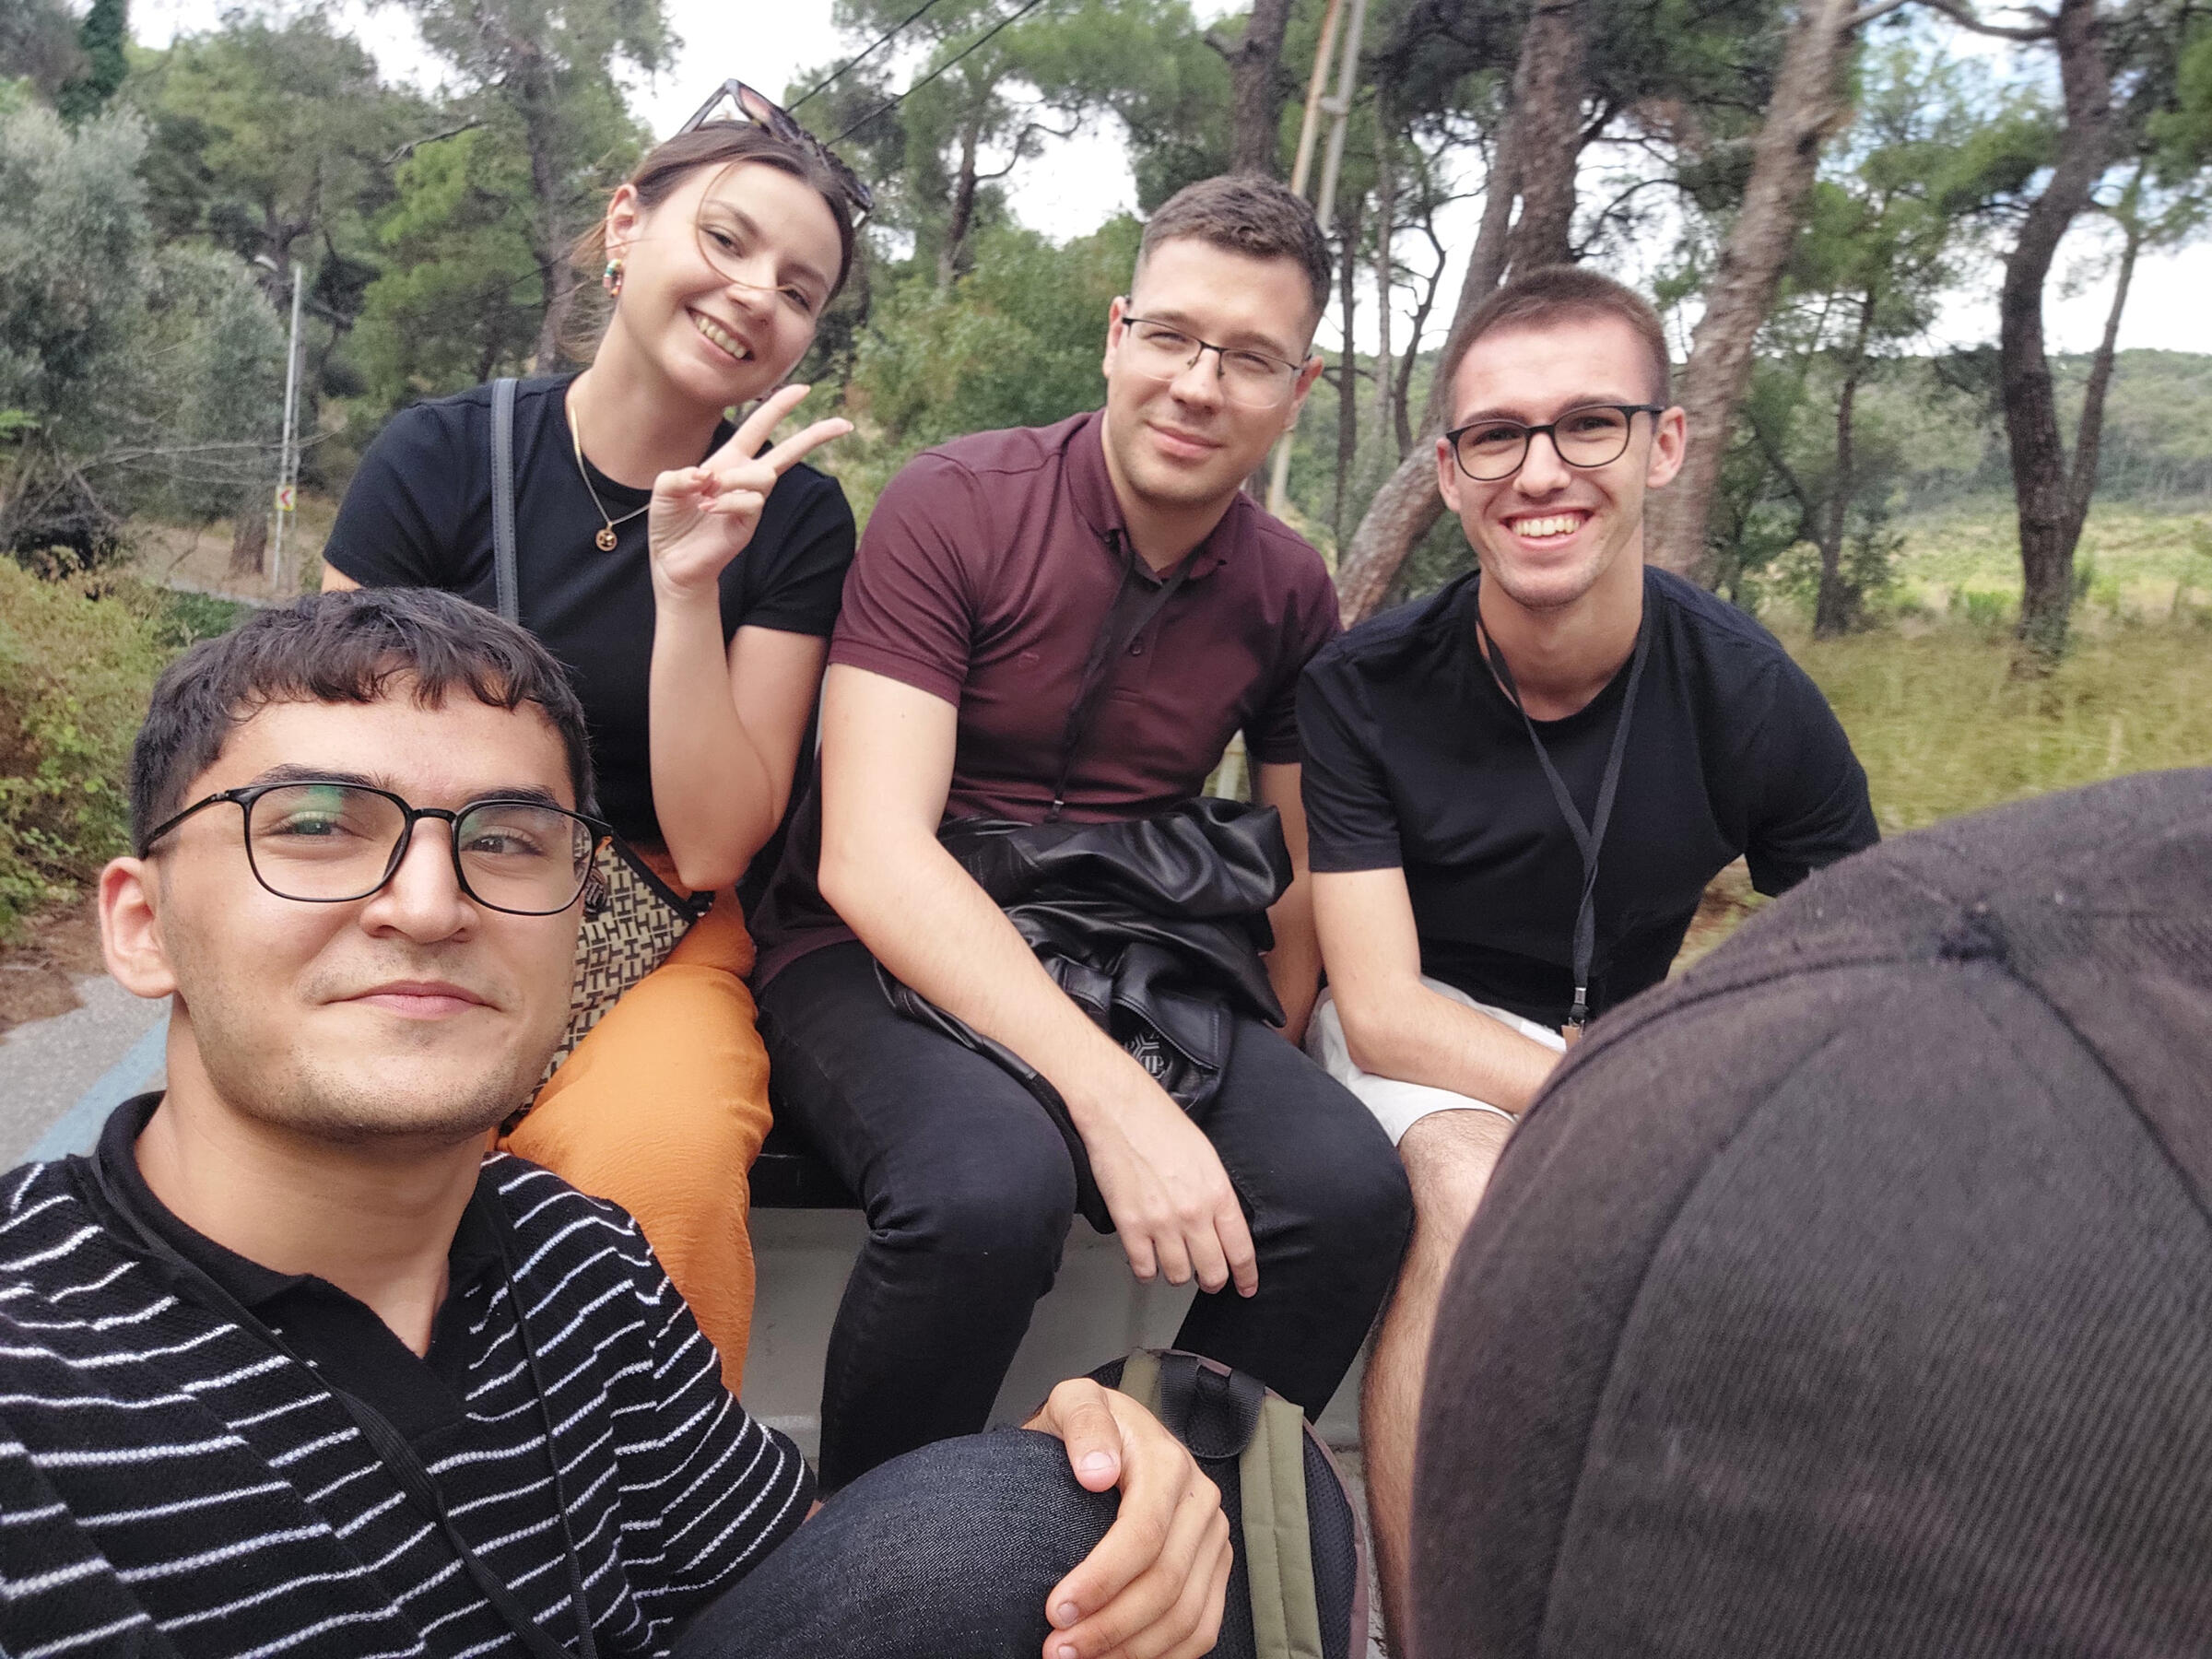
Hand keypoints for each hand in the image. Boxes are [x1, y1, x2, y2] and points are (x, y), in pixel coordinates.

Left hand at [648, 383, 850, 601]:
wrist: (672, 561)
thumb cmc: (670, 521)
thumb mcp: (665, 488)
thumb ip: (680, 476)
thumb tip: (707, 476)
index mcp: (728, 460)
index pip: (758, 427)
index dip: (779, 406)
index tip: (804, 389)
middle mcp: (745, 477)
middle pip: (788, 452)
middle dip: (815, 435)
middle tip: (844, 424)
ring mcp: (751, 502)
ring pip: (765, 475)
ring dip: (735, 480)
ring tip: (707, 495)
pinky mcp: (750, 524)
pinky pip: (752, 502)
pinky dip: (728, 502)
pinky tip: (709, 509)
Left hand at [1024, 1379, 1230, 1658]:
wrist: (1115, 1434)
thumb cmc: (1086, 1427)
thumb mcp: (1074, 1402)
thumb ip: (1083, 1423)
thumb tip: (1096, 1472)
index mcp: (1168, 1462)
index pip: (1144, 1533)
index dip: (1102, 1579)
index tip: (1056, 1609)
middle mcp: (1201, 1502)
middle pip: (1166, 1583)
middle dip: (1110, 1627)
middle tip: (1057, 1650)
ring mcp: (1213, 1539)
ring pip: (1187, 1616)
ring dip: (1132, 1650)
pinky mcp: (1214, 1568)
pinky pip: (1203, 1628)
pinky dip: (1163, 1656)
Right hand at [1079, 1067, 1258, 1297]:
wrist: (1119, 1110)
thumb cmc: (1159, 1123)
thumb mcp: (1205, 1155)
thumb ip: (1216, 1193)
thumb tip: (1221, 1222)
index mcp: (1217, 1193)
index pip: (1240, 1249)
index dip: (1245, 1275)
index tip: (1245, 1286)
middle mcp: (1193, 1213)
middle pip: (1212, 1271)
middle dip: (1212, 1281)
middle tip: (1208, 1279)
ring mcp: (1161, 1222)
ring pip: (1178, 1275)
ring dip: (1177, 1274)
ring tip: (1173, 1263)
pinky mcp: (1130, 1226)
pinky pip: (1143, 1268)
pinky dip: (1146, 1271)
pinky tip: (1147, 1261)